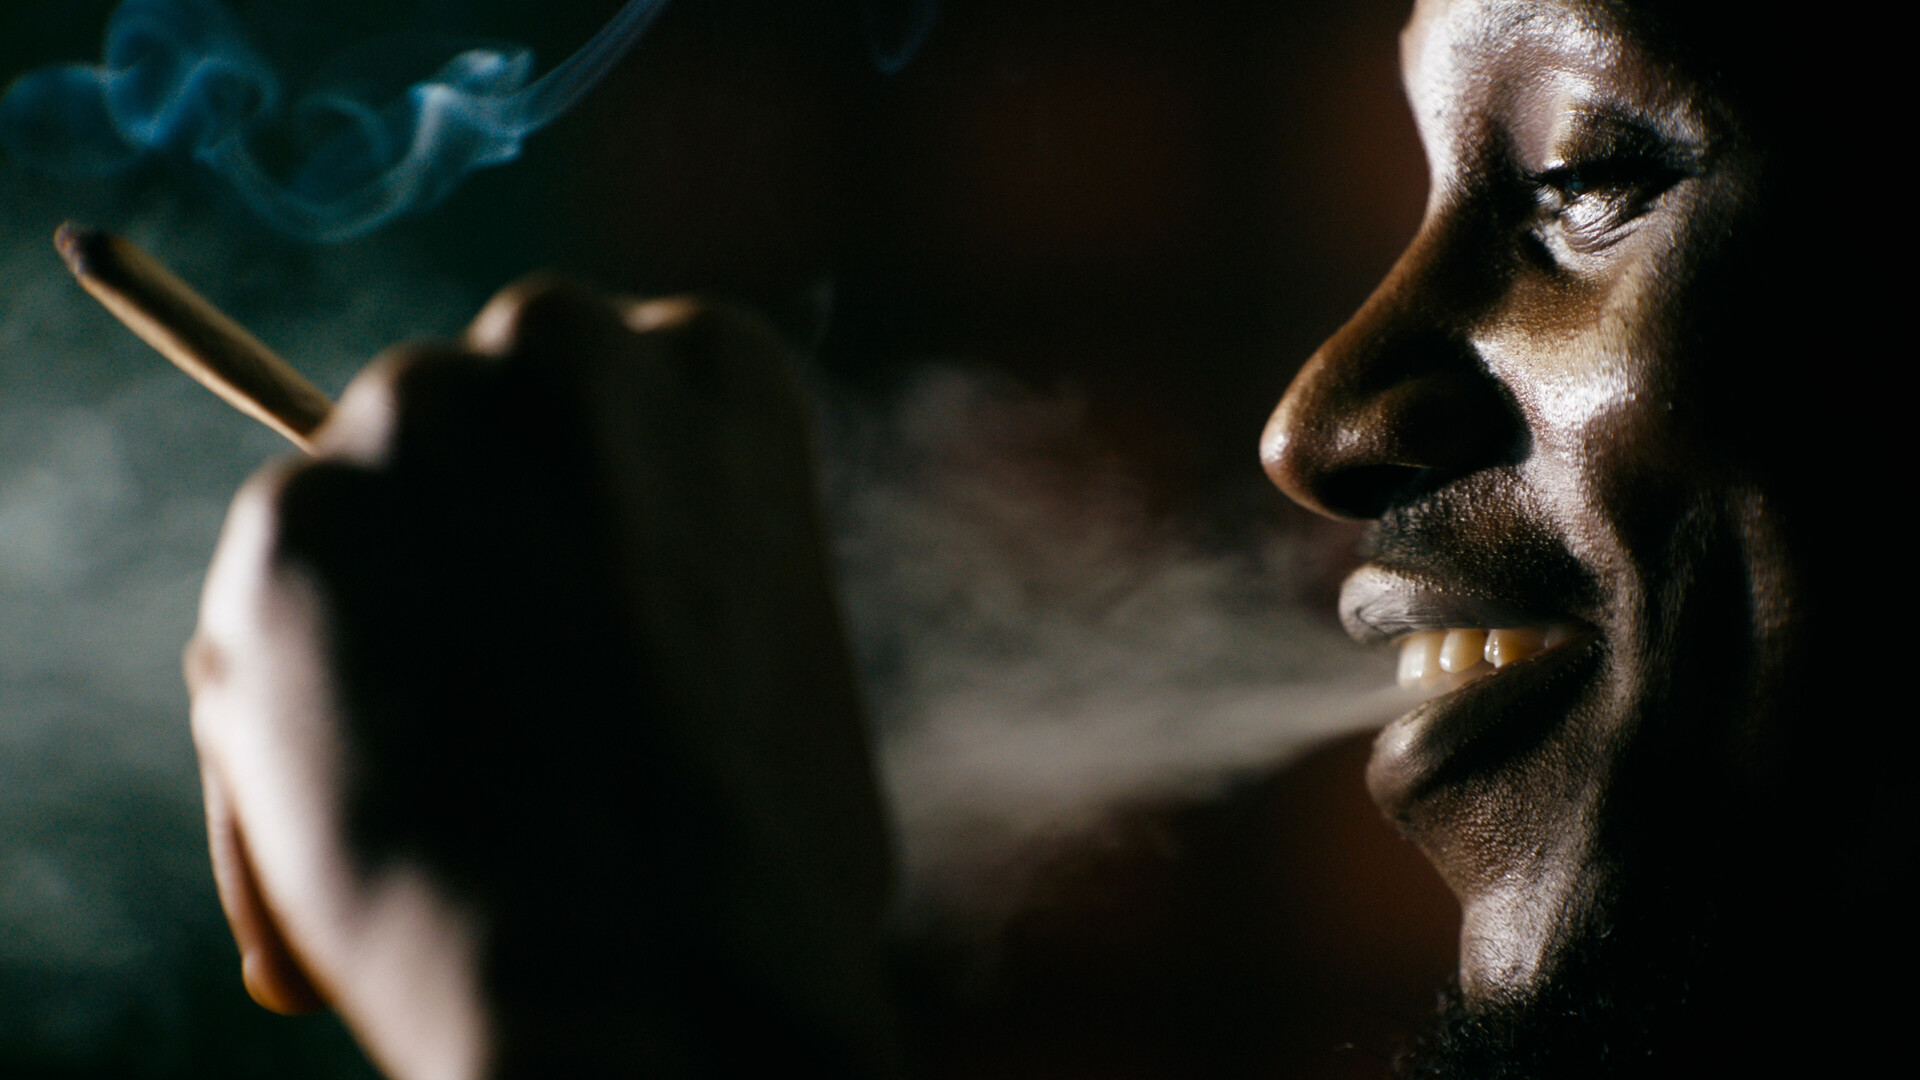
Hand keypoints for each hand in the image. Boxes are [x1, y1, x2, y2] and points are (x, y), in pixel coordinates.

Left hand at [185, 281, 896, 1078]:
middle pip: (468, 417)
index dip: (577, 504)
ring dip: (367, 618)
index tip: (576, 595)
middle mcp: (564, 345)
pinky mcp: (287, 519)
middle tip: (500, 681)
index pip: (606, 389)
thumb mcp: (772, 650)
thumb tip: (563, 605)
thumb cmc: (758, 849)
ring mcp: (416, 418)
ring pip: (354, 506)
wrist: (652, 966)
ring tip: (439, 777)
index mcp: (717, 364)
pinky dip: (286, 716)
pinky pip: (265, 613)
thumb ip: (676, 575)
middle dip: (462, 527)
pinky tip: (360, 813)